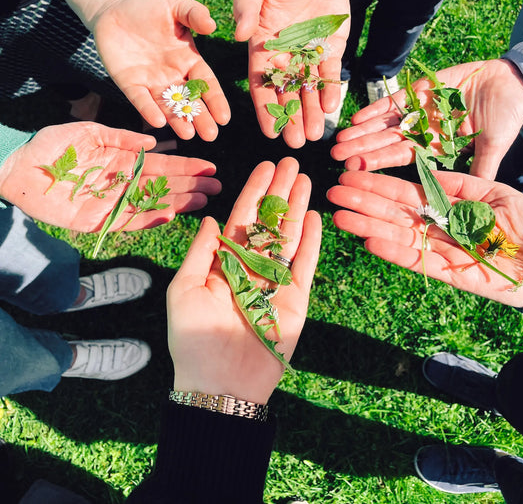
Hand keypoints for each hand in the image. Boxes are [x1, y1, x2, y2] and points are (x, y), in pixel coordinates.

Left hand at [0, 122, 220, 230]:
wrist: (19, 168)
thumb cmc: (51, 146)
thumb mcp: (89, 132)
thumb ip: (121, 137)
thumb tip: (154, 142)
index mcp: (122, 161)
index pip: (161, 165)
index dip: (186, 166)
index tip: (209, 167)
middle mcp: (122, 183)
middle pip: (163, 186)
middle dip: (191, 187)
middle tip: (217, 188)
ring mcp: (112, 203)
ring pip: (152, 204)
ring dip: (179, 203)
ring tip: (204, 201)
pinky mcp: (98, 221)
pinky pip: (128, 222)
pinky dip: (149, 220)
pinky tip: (170, 215)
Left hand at [92, 0, 230, 140]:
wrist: (113, 9)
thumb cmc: (148, 6)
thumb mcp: (175, 5)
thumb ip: (194, 13)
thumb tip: (212, 25)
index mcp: (188, 59)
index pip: (206, 83)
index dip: (215, 100)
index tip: (225, 118)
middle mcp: (172, 75)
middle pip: (189, 100)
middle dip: (200, 118)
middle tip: (210, 136)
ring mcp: (151, 82)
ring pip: (167, 106)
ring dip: (177, 121)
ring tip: (188, 135)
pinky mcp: (129, 83)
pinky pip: (140, 100)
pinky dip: (148, 110)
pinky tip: (158, 122)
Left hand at [167, 157, 320, 402]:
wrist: (219, 383)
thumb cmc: (192, 338)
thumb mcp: (185, 288)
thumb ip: (201, 252)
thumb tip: (212, 219)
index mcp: (224, 262)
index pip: (243, 218)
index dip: (254, 191)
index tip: (265, 166)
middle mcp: (251, 267)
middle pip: (269, 221)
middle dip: (280, 192)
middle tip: (292, 161)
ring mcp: (274, 283)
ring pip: (289, 237)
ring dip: (297, 208)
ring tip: (306, 178)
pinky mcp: (295, 300)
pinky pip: (304, 265)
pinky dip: (311, 242)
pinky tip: (314, 215)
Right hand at [233, 0, 349, 147]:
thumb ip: (244, 8)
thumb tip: (238, 35)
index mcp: (261, 49)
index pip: (261, 84)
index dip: (264, 109)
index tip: (269, 131)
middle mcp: (285, 58)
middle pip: (286, 94)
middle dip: (290, 118)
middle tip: (294, 142)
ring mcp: (309, 55)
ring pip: (309, 89)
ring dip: (310, 112)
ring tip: (313, 134)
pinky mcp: (331, 48)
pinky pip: (330, 73)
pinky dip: (330, 90)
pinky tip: (330, 108)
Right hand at [327, 170, 522, 306]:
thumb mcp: (494, 193)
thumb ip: (459, 185)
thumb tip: (425, 174)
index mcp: (447, 207)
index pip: (404, 194)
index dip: (377, 185)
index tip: (351, 175)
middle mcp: (438, 229)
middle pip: (394, 215)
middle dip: (363, 204)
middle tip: (332, 194)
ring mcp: (443, 252)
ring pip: (399, 237)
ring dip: (368, 227)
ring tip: (340, 217)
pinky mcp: (452, 276)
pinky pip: (419, 263)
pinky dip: (394, 253)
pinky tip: (370, 241)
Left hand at [331, 59, 522, 179]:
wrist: (514, 82)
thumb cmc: (508, 115)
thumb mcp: (494, 144)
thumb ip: (482, 166)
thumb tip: (477, 196)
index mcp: (437, 147)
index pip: (402, 158)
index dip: (378, 163)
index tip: (354, 170)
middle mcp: (423, 131)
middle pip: (386, 142)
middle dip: (362, 148)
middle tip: (335, 156)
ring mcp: (420, 111)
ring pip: (385, 123)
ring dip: (363, 130)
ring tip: (340, 138)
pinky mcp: (421, 90)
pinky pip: (395, 101)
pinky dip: (376, 108)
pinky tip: (357, 117)